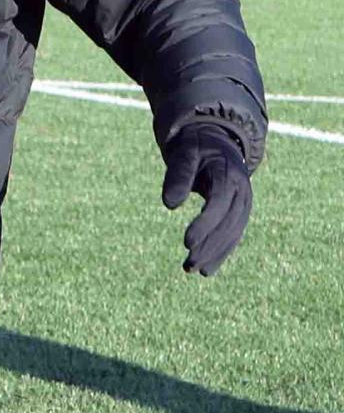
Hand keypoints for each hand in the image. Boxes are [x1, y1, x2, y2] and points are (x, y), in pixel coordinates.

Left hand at [160, 123, 251, 277]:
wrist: (216, 141)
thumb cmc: (195, 146)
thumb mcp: (184, 153)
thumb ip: (178, 175)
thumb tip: (170, 204)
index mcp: (229, 174)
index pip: (220, 202)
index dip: (206, 224)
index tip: (186, 243)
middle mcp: (242, 190)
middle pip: (228, 223)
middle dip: (209, 246)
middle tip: (188, 265)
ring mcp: (244, 203)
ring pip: (233, 233)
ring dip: (215, 254)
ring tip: (192, 271)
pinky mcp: (239, 212)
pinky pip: (233, 235)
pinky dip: (220, 253)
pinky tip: (206, 270)